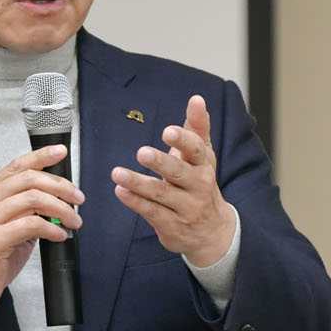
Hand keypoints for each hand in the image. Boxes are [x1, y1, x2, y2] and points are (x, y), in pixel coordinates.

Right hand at [0, 145, 83, 324]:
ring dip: (61, 209)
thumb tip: (56, 203)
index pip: (16, 166)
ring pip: (33, 199)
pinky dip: (52, 229)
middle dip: (60, 186)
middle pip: (29, 179)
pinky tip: (60, 236)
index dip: (41, 156)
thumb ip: (25, 212)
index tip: (61, 152)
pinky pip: (31, 225)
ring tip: (74, 221)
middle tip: (78, 199)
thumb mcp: (6, 228)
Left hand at [111, 95, 234, 266]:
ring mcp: (186, 207)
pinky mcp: (172, 225)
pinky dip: (135, 202)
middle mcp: (198, 185)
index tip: (168, 131)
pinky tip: (121, 191)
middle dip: (161, 162)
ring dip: (138, 183)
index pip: (195, 150)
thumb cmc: (201, 184)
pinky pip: (152, 212)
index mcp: (204, 164)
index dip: (183, 140)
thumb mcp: (203, 156)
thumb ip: (197, 128)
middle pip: (179, 172)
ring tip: (118, 173)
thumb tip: (197, 99)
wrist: (213, 231)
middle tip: (142, 152)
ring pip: (161, 193)